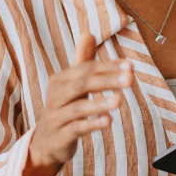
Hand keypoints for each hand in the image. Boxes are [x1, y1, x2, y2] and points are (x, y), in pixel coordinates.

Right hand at [24, 32, 131, 175]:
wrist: (45, 142)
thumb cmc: (64, 108)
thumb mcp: (72, 85)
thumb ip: (82, 61)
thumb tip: (88, 33)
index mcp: (60, 81)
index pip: (86, 69)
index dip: (108, 67)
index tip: (130, 66)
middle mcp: (55, 96)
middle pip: (81, 84)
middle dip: (106, 80)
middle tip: (130, 79)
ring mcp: (56, 117)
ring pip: (78, 108)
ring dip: (99, 103)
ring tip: (119, 101)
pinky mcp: (60, 136)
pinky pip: (76, 129)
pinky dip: (91, 124)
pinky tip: (108, 121)